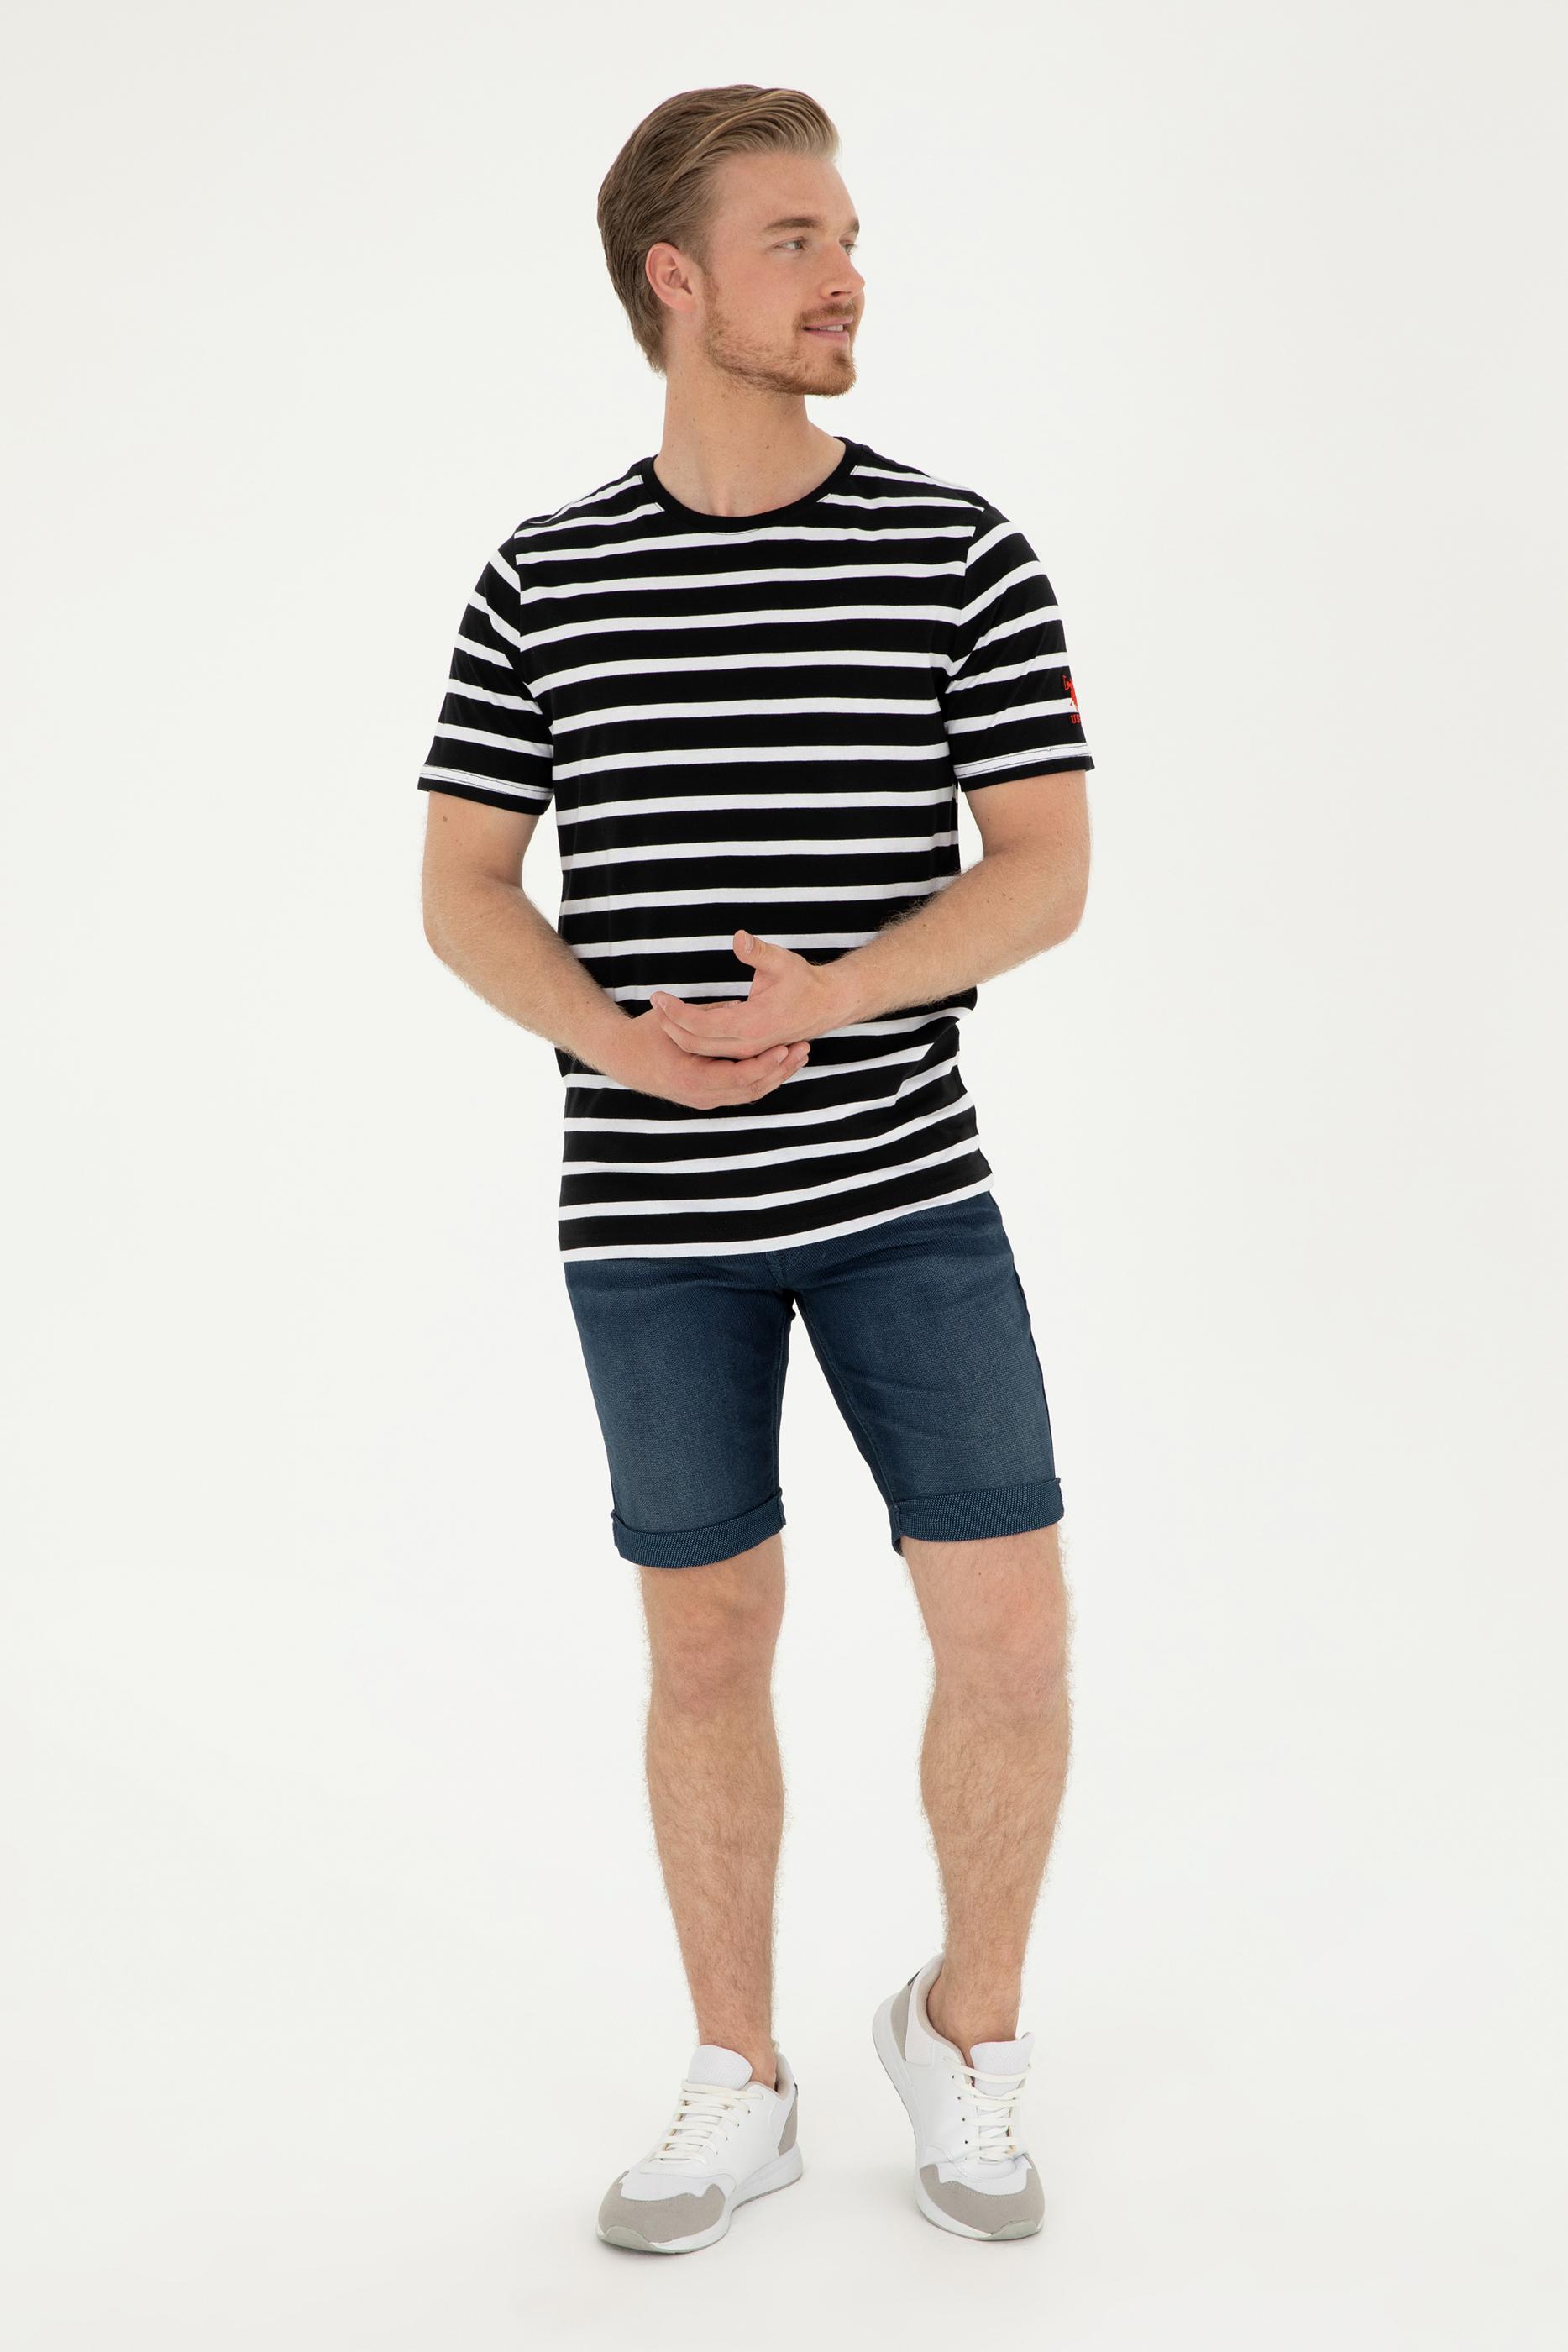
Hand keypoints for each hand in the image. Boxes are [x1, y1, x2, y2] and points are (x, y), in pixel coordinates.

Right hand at [603, 1003, 811, 1110]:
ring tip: (799, 1055)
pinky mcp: (708, 1098)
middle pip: (752, 1088)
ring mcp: (705, 1100)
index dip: (767, 1062)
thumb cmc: (645, 1034)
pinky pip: (742, 1092)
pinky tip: (779, 1064)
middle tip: (803, 1049)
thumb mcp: (676, 1019)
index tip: (786, 1045)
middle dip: (780, 1070)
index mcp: (693, 1078)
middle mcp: (702, 1096)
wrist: (623, 1058)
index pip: (741, 1076)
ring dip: (776, 1076)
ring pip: (750, 1093)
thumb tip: (741, 1006)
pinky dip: (762, 1079)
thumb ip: (708, 1015)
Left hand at [650, 930, 850, 1059]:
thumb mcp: (782, 961)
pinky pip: (712, 1051)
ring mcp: (747, 1051)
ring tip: (663, 1011)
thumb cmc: (803, 981)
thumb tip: (739, 938)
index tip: (658, 995)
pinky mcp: (747, 1051)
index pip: (700, 1024)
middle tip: (653, 1002)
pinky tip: (682, 1021)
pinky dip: (693, 1038)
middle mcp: (746, 1044)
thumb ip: (757, 952)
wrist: (826, 1006)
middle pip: (694, 1044)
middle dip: (669, 1024)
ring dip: (678, 1033)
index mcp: (751, 1024)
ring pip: (701, 1051)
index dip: (675, 1011)